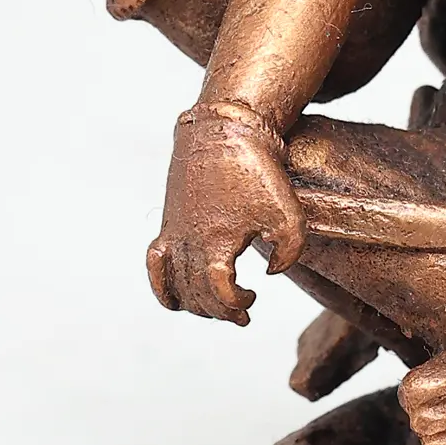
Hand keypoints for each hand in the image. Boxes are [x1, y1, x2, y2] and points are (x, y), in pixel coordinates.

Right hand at [147, 111, 305, 325]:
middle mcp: (188, 243)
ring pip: (178, 286)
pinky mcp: (169, 224)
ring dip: (198, 305)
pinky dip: (161, 287)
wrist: (222, 130)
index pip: (218, 294)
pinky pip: (156, 265)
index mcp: (216, 242)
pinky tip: (175, 301)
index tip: (253, 298)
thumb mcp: (289, 211)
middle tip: (243, 314)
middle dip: (221, 312)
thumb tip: (270, 274)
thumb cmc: (257, 170)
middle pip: (198, 296)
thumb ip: (290, 251)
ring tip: (221, 308)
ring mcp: (174, 235)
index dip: (236, 304)